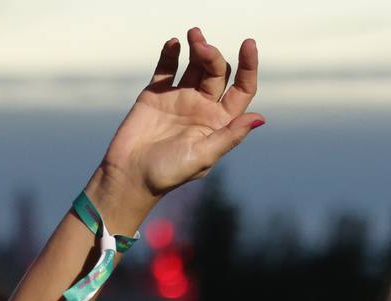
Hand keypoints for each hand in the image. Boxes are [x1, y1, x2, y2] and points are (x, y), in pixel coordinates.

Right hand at [97, 28, 262, 212]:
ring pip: (194, 65)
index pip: (241, 89)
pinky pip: (167, 68)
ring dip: (196, 48)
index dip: (249, 67)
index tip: (249, 44)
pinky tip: (174, 43)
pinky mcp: (156, 94)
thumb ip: (230, 136)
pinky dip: (171, 53)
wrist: (129, 175)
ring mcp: (180, 99)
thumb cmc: (168, 173)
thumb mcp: (203, 156)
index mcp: (219, 123)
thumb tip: (260, 118)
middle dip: (212, 55)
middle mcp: (202, 108)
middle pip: (216, 72)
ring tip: (193, 35)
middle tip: (200, 46)